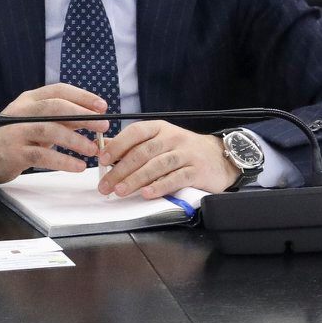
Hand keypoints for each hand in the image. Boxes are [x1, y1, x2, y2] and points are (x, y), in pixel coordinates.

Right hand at [0, 84, 108, 183]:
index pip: (58, 91)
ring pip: (50, 130)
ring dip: (75, 140)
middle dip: (82, 115)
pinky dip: (63, 160)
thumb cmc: (16, 137)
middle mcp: (22, 112)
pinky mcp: (14, 153)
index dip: (82, 96)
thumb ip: (63, 121)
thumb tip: (94, 121)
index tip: (102, 106)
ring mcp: (17, 132)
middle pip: (56, 107)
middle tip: (103, 126)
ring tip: (93, 149)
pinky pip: (43, 156)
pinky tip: (78, 166)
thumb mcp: (38, 123)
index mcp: (29, 100)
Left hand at [96, 121, 238, 198]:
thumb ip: (135, 146)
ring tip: (120, 191)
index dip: (118, 145)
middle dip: (121, 170)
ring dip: (136, 179)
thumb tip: (105, 150)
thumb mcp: (160, 141)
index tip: (102, 159)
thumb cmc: (183, 150)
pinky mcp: (196, 171)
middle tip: (106, 185)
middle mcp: (172, 138)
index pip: (136, 132)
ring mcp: (186, 154)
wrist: (219, 157)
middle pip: (143, 153)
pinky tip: (147, 193)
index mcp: (160, 128)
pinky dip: (160, 186)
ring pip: (156, 166)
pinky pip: (175, 178)